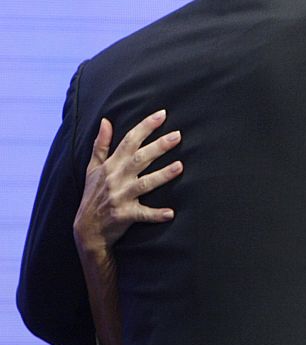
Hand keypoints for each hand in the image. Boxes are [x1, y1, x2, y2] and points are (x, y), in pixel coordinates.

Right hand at [73, 110, 182, 254]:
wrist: (86, 229)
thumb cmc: (93, 195)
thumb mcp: (92, 168)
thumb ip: (101, 144)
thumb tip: (106, 120)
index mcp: (110, 165)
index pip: (129, 141)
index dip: (145, 127)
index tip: (162, 114)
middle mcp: (116, 179)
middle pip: (140, 159)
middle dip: (158, 147)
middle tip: (177, 136)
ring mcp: (120, 197)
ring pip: (144, 184)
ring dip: (162, 175)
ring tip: (180, 166)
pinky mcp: (125, 215)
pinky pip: (143, 214)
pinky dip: (156, 214)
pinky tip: (171, 213)